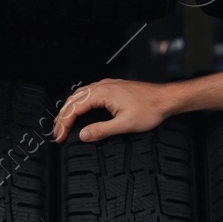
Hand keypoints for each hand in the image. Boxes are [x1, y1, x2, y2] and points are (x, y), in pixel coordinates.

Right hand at [51, 78, 171, 142]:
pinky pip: (88, 93)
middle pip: (73, 100)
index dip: (64, 123)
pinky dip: (79, 103)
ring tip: (63, 123)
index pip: (74, 108)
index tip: (59, 136)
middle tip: (57, 133)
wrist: (165, 99)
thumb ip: (101, 130)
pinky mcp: (112, 87)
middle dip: (62, 117)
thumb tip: (83, 135)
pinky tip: (79, 109)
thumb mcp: (124, 125)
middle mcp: (102, 86)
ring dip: (69, 109)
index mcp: (102, 93)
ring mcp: (107, 85)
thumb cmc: (149, 109)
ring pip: (79, 95)